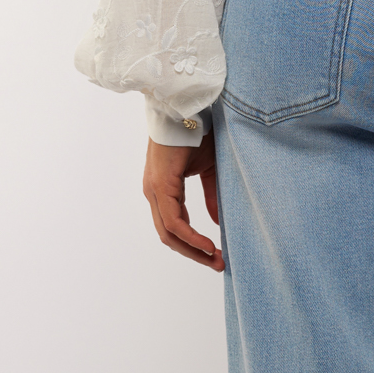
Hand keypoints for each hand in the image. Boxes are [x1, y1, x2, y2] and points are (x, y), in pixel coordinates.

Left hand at [143, 133, 223, 270]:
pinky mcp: (160, 186)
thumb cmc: (197, 133)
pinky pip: (174, 221)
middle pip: (169, 236)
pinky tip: (208, 245)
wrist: (189, 107)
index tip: (216, 255)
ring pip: (169, 233)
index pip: (174, 227)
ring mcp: (154, 190)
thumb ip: (211, 196)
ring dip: (193, 250)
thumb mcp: (208, 169)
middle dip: (195, 254)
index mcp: (163, 189)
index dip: (194, 245)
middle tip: (219, 265)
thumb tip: (218, 223)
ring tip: (216, 259)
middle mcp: (154, 192)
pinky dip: (191, 237)